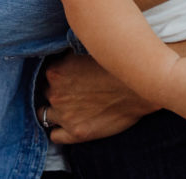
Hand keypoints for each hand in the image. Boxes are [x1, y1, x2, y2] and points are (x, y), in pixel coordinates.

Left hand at [38, 52, 157, 143]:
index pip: (48, 74)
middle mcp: (56, 93)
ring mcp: (65, 115)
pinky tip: (72, 123)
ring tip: (72, 107)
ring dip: (56, 111)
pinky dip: (60, 130)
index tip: (70, 75)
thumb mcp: (89, 50)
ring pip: (45, 114)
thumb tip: (63, 55)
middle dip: (58, 91)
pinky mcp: (76, 132)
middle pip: (46, 92)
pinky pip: (55, 136)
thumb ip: (70, 55)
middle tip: (75, 89)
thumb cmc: (118, 66)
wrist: (141, 86)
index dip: (59, 74)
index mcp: (56, 71)